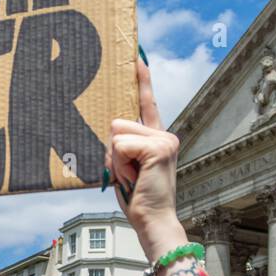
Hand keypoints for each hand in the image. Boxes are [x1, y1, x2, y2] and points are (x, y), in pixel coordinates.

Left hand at [106, 60, 185, 262]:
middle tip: (128, 175)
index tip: (137, 54)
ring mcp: (164, 139)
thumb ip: (121, 145)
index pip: (147, 101)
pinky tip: (134, 179)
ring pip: (116, 134)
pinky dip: (119, 165)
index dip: (142, 78)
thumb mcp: (124, 166)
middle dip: (113, 152)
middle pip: (117, 123)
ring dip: (115, 160)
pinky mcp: (158, 148)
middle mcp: (165, 133)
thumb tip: (111, 128)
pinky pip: (120, 145)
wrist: (153, 220)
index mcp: (156, 136)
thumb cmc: (137, 197)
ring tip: (131, 178)